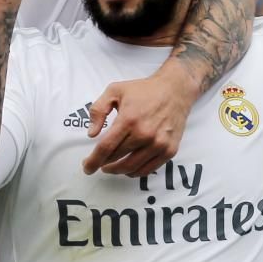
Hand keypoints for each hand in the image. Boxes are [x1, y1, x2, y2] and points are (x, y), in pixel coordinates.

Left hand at [82, 66, 196, 176]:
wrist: (175, 90)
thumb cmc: (144, 90)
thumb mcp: (115, 90)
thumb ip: (98, 110)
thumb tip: (91, 133)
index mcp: (129, 119)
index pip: (106, 147)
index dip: (93, 160)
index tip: (87, 167)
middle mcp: (144, 134)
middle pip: (117, 159)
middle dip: (103, 164)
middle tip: (98, 163)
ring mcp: (158, 144)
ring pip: (131, 168)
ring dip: (117, 170)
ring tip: (111, 167)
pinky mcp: (169, 150)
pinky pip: (148, 170)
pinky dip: (134, 172)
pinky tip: (128, 167)